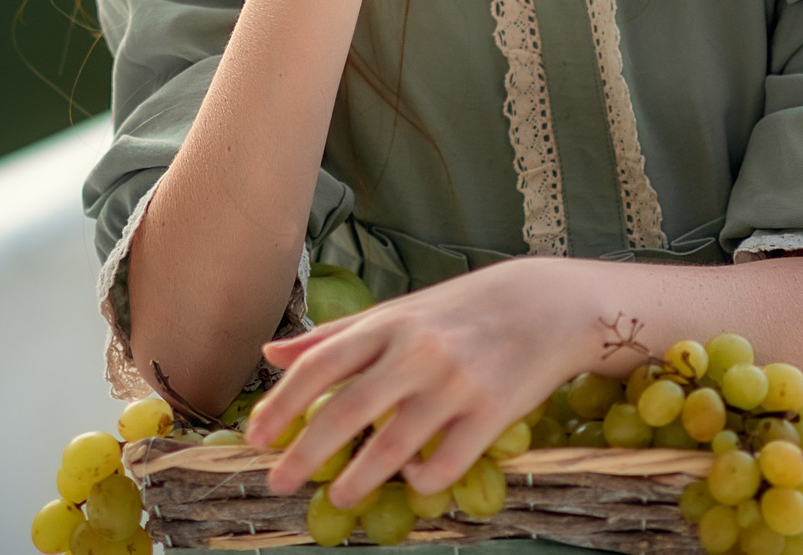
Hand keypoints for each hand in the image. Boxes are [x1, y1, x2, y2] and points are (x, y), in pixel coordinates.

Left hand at [245, 258, 588, 509]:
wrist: (548, 303)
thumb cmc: (463, 309)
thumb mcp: (397, 311)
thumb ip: (335, 335)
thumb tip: (271, 352)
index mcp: (387, 323)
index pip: (319, 364)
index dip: (282, 403)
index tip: (254, 437)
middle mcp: (415, 352)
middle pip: (346, 409)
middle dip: (306, 452)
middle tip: (277, 481)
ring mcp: (454, 383)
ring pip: (392, 444)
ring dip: (358, 479)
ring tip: (337, 499)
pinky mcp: (492, 412)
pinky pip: (446, 461)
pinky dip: (422, 478)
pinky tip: (412, 480)